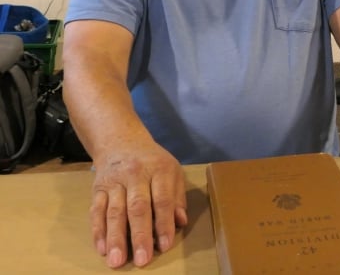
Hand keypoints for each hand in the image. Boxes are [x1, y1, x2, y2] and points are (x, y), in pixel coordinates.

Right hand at [90, 142, 187, 267]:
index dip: (164, 223)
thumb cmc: (153, 162)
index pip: (163, 200)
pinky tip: (102, 249)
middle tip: (142, 260)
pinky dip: (98, 231)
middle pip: (138, 208)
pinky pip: (96, 211)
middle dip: (140, 235)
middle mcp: (135, 175)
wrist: (121, 141)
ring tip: (117, 261)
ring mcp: (114, 182)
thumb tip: (181, 222)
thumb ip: (177, 197)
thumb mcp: (173, 171)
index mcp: (159, 170)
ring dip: (115, 238)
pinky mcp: (97, 189)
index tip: (165, 246)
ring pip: (114, 212)